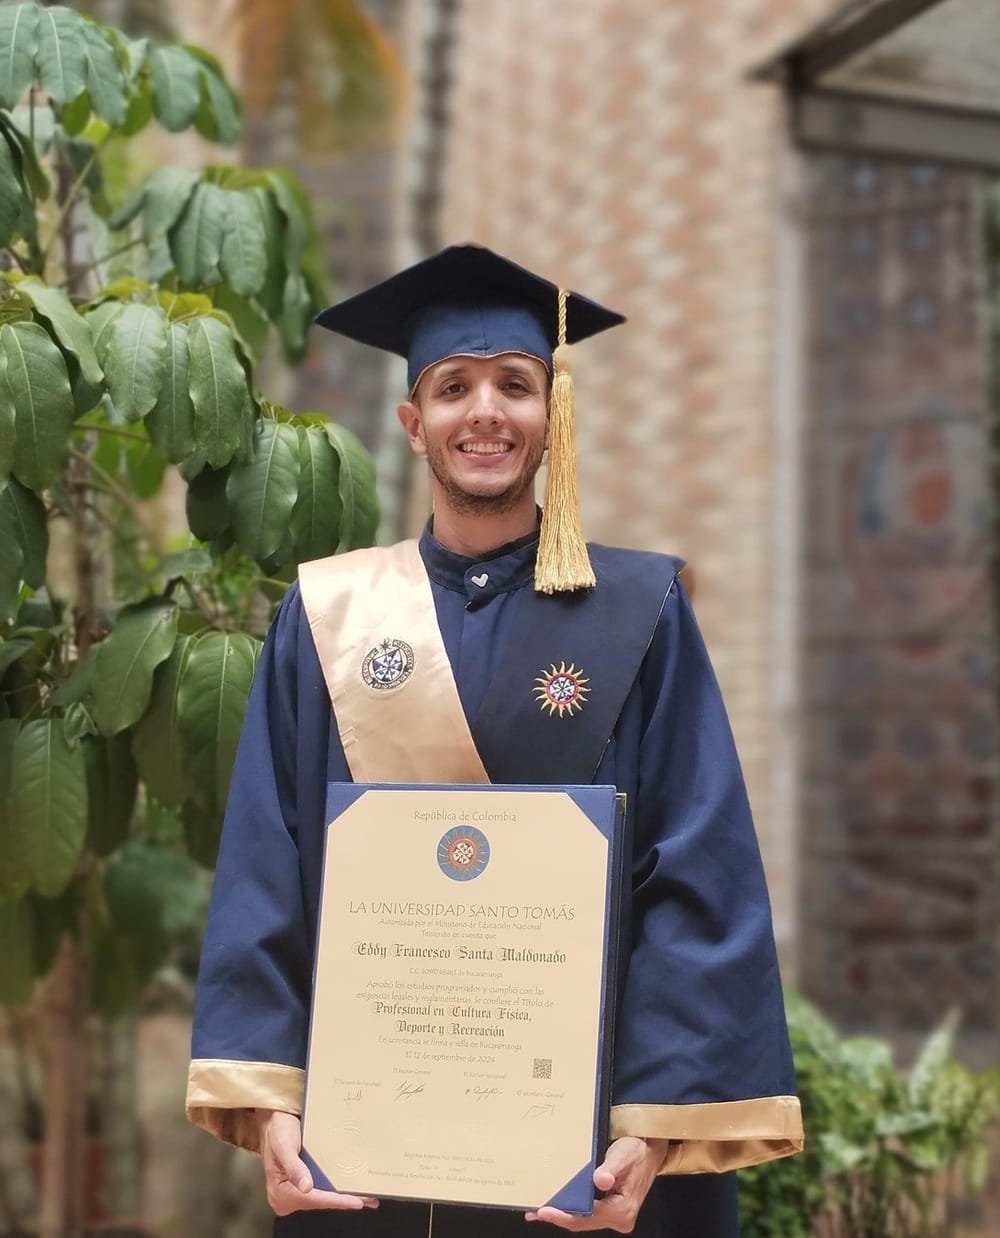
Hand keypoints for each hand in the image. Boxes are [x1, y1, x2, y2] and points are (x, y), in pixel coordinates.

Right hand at [256, 1109, 379, 1215]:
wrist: (274, 1119)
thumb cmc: (277, 1130)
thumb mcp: (284, 1146)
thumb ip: (294, 1167)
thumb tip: (306, 1188)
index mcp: (280, 1193)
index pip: (314, 1200)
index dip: (336, 1201)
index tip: (357, 1201)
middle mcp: (286, 1197)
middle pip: (320, 1201)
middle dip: (344, 1200)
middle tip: (369, 1199)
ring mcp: (295, 1190)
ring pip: (323, 1197)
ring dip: (343, 1196)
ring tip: (366, 1196)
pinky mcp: (302, 1182)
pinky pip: (321, 1189)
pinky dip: (336, 1189)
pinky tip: (351, 1187)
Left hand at [525, 1136, 666, 1231]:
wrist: (648, 1150)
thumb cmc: (636, 1150)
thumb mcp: (624, 1155)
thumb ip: (611, 1168)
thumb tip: (600, 1180)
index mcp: (622, 1210)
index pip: (588, 1218)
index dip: (564, 1215)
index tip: (544, 1210)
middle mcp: (619, 1219)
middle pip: (583, 1222)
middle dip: (558, 1217)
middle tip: (534, 1211)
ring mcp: (614, 1216)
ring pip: (583, 1220)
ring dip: (562, 1214)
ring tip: (538, 1210)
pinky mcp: (609, 1210)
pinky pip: (587, 1214)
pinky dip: (570, 1209)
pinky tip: (555, 1205)